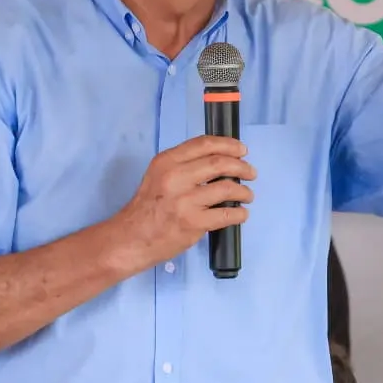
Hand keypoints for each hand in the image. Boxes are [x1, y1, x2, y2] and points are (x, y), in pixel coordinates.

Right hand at [113, 135, 254, 266]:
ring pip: (227, 188)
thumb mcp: (158, 175)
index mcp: (167, 161)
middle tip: (250, 173)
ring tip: (247, 195)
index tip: (242, 150)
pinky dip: (240, 214)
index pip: (204, 144)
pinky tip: (241, 214)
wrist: (132, 238)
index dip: (228, 145)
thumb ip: (183, 165)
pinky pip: (227, 214)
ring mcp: (185, 201)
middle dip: (241, 166)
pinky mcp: (194, 223)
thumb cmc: (146, 207)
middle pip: (219, 163)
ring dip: (244, 191)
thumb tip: (219, 161)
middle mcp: (176, 177)